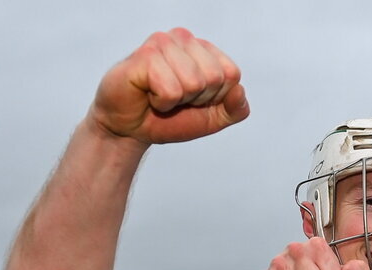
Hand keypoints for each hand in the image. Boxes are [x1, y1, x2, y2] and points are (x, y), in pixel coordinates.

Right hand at [90, 27, 248, 144]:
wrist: (131, 129)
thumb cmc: (170, 118)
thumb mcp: (212, 119)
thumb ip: (235, 108)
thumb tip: (239, 91)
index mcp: (204, 49)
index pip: (232, 74)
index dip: (215, 97)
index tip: (194, 100)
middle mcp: (184, 38)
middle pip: (215, 77)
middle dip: (197, 99)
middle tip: (175, 99)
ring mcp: (163, 43)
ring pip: (194, 83)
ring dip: (177, 101)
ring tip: (160, 96)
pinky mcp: (145, 55)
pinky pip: (171, 90)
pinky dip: (161, 102)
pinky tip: (148, 94)